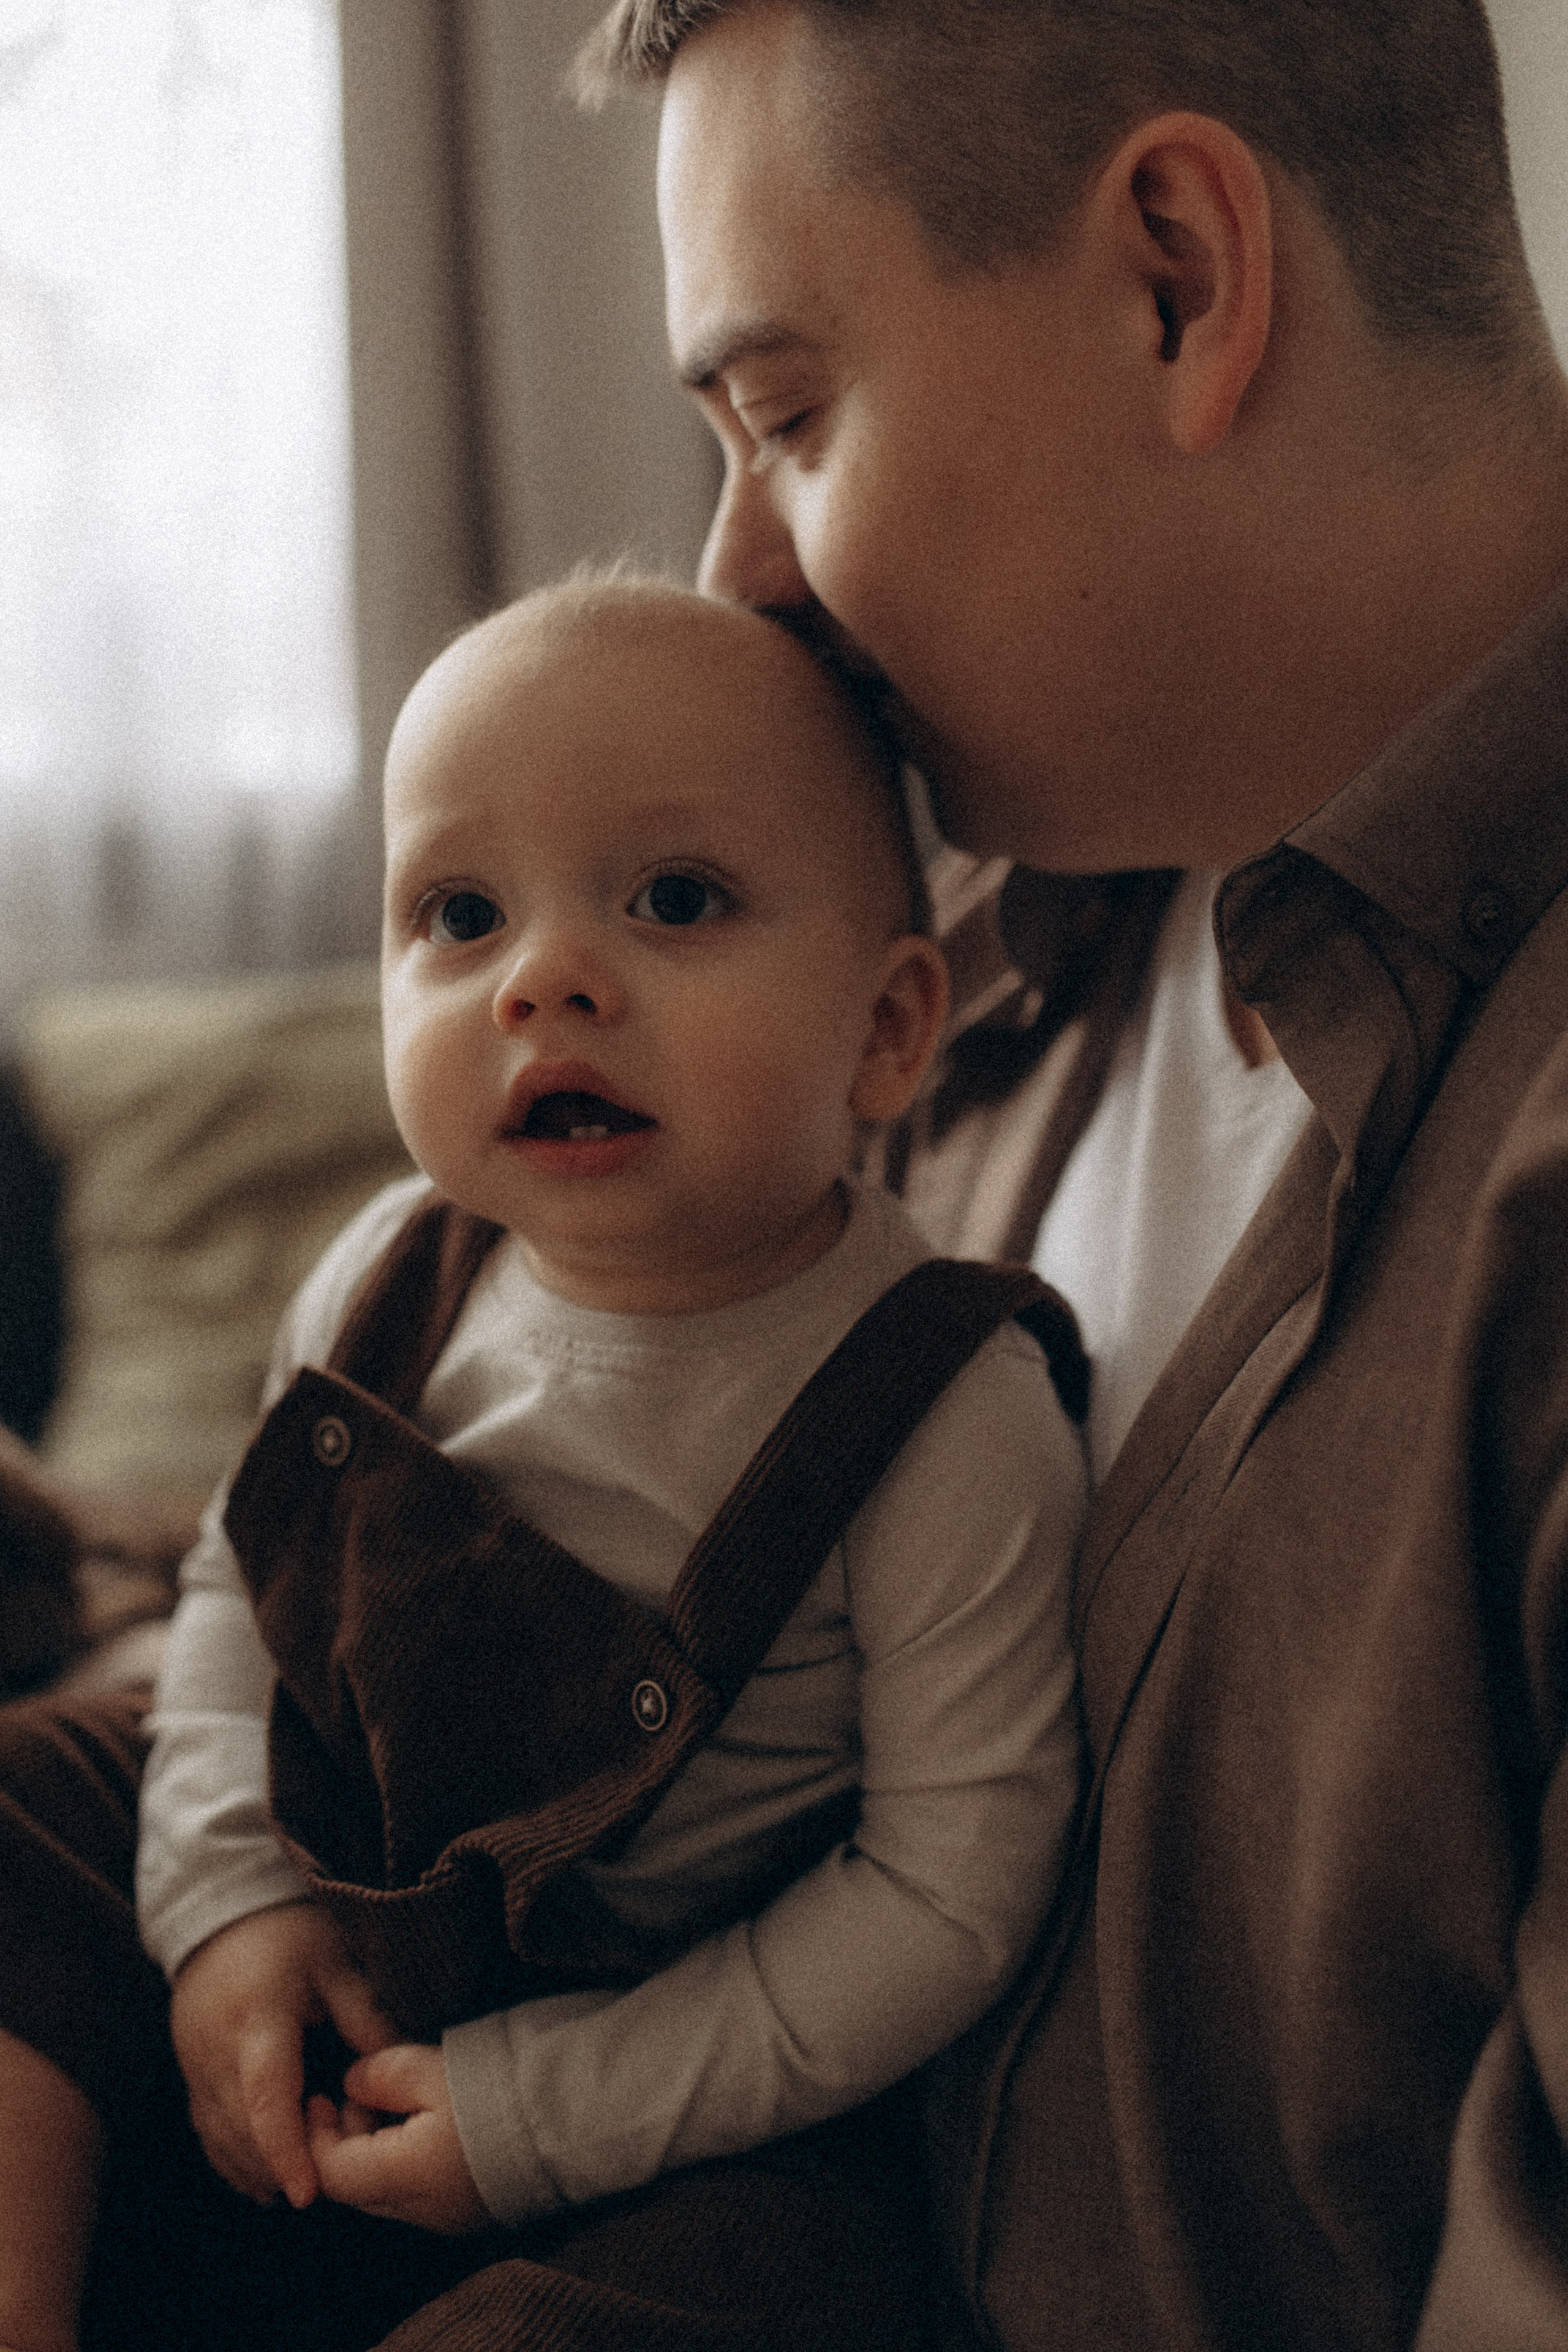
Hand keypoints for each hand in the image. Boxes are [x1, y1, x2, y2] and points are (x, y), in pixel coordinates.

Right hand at [169, 1902, 395, 2209]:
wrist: (223, 1912)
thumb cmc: (289, 1933)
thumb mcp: (334, 1959)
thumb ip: (363, 2013)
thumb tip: (394, 2068)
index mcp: (256, 2020)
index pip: (266, 2096)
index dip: (286, 2149)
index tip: (308, 2192)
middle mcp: (216, 2050)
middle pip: (242, 2129)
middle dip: (279, 2166)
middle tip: (327, 2187)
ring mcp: (195, 2063)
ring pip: (220, 2136)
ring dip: (256, 2168)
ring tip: (299, 2188)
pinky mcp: (189, 2070)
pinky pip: (206, 2129)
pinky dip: (232, 2158)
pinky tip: (261, 2180)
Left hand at [306, 2045, 490, 2234]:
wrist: (574, 2122)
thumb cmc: (502, 2091)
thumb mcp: (434, 2067)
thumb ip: (382, 2074)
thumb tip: (352, 2082)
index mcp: (404, 2178)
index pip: (332, 2173)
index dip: (314, 2135)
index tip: (317, 2094)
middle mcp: (420, 2211)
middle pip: (356, 2187)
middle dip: (345, 2139)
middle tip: (360, 2090)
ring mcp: (448, 2216)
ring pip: (385, 2191)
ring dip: (376, 2149)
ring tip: (396, 2098)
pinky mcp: (472, 2210)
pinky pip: (417, 2193)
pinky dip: (405, 2160)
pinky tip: (426, 2121)